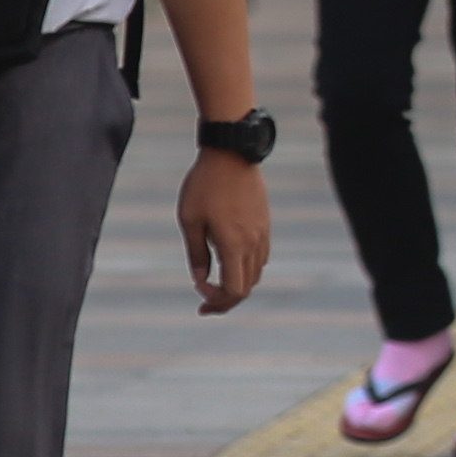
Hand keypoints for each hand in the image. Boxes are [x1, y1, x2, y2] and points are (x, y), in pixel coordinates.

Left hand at [177, 152, 270, 314]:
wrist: (231, 153)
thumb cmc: (205, 185)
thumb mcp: (190, 220)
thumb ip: (196, 254)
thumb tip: (200, 280)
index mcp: (234, 245)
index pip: (234, 290)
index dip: (218, 301)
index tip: (199, 293)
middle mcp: (253, 243)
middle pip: (247, 287)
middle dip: (226, 300)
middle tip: (205, 303)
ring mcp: (262, 233)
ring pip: (256, 273)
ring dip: (238, 284)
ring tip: (216, 284)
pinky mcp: (265, 223)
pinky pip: (260, 256)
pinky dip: (246, 268)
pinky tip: (229, 260)